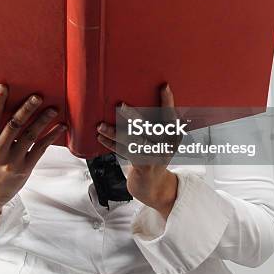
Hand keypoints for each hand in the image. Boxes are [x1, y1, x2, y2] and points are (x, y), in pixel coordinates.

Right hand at [0, 83, 66, 216]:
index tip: (3, 86)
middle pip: (13, 125)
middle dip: (26, 109)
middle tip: (37, 96)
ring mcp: (12, 161)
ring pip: (30, 136)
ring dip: (43, 120)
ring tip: (53, 109)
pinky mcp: (25, 168)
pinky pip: (40, 149)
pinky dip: (51, 136)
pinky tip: (60, 126)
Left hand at [96, 83, 180, 218]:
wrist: (154, 187)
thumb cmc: (153, 157)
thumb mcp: (160, 141)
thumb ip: (154, 125)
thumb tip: (131, 104)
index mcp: (173, 135)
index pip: (171, 116)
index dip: (167, 101)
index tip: (164, 87)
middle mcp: (166, 145)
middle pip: (149, 128)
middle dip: (133, 116)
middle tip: (120, 105)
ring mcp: (155, 156)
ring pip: (133, 140)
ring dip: (114, 132)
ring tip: (100, 126)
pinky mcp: (143, 166)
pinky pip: (124, 151)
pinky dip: (111, 144)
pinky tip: (100, 137)